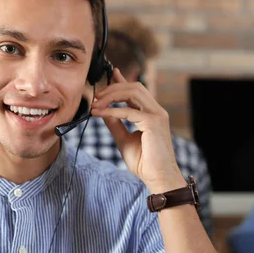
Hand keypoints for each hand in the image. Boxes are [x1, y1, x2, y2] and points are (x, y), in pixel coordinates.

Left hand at [90, 68, 184, 192]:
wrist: (158, 177)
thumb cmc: (144, 162)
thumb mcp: (123, 139)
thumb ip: (115, 124)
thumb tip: (103, 111)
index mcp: (151, 113)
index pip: (136, 91)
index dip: (122, 81)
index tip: (110, 75)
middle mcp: (156, 110)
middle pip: (134, 87)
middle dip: (113, 88)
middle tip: (96, 96)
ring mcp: (157, 115)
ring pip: (133, 92)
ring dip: (111, 95)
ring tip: (96, 103)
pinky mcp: (154, 122)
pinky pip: (129, 111)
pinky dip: (112, 111)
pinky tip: (100, 113)